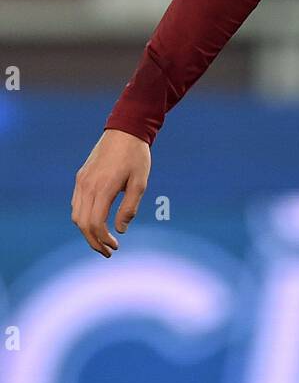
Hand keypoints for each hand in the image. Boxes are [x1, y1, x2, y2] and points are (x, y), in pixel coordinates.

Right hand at [71, 129, 151, 257]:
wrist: (125, 130)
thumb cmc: (136, 156)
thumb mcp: (140, 183)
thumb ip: (129, 208)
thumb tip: (120, 230)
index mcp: (103, 188)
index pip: (95, 223)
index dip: (103, 240)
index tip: (115, 247)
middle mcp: (87, 185)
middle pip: (82, 223)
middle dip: (93, 241)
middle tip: (108, 251)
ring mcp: (81, 181)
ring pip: (76, 215)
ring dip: (87, 231)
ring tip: (102, 240)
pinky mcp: (81, 177)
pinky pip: (76, 203)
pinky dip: (83, 218)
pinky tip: (96, 222)